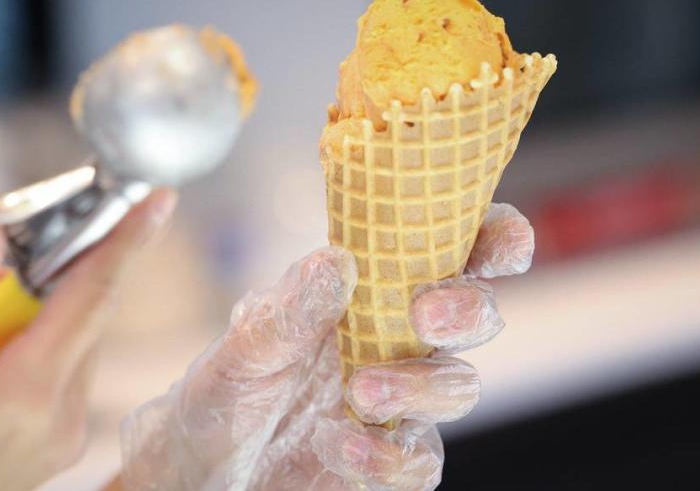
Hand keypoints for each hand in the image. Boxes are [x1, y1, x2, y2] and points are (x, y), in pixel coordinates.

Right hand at [0, 190, 176, 490]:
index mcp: (24, 393)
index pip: (91, 295)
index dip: (127, 241)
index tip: (158, 201)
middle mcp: (59, 418)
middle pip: (83, 315)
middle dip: (58, 269)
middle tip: (9, 244)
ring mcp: (60, 438)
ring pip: (73, 342)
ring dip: (41, 312)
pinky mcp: (52, 446)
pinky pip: (61, 372)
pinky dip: (36, 345)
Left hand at [120, 203, 531, 489]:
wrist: (203, 461)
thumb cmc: (230, 384)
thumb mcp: (246, 343)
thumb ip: (290, 309)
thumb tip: (335, 262)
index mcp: (373, 292)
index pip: (453, 252)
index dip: (494, 238)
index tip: (497, 240)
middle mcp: (398, 342)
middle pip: (476, 315)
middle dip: (465, 310)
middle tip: (423, 314)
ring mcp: (400, 402)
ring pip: (457, 386)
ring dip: (418, 385)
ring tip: (358, 392)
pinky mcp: (388, 459)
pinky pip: (419, 460)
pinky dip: (387, 454)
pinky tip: (339, 443)